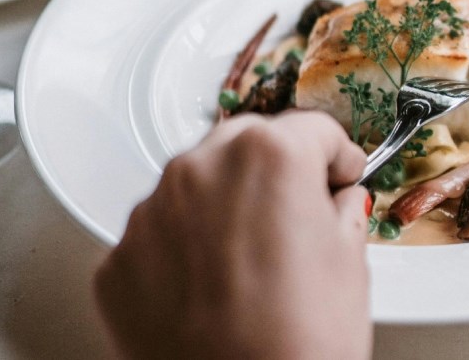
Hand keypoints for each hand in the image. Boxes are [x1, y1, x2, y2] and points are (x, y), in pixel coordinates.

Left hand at [94, 111, 370, 358]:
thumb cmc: (300, 346)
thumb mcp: (351, 263)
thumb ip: (340, 211)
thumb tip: (334, 204)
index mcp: (268, 156)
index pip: (312, 129)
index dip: (337, 156)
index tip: (340, 174)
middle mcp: (199, 170)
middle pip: (246, 143)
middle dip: (275, 170)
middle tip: (301, 214)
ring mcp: (150, 215)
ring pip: (196, 186)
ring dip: (225, 207)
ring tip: (256, 263)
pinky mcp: (118, 262)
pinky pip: (160, 236)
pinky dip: (185, 251)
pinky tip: (217, 290)